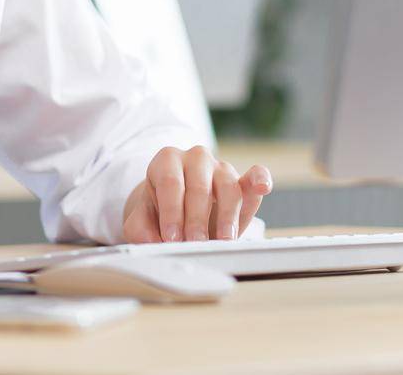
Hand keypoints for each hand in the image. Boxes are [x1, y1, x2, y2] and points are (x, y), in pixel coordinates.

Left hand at [122, 145, 272, 242]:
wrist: (178, 212)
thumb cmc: (160, 213)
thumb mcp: (142, 220)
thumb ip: (140, 229)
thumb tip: (150, 240)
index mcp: (166, 160)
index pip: (170, 184)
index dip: (171, 212)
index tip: (171, 238)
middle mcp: (195, 158)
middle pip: (199, 186)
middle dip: (196, 219)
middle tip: (194, 244)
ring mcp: (221, 167)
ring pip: (228, 187)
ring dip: (227, 216)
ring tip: (222, 241)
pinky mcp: (243, 181)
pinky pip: (255, 175)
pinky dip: (260, 180)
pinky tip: (262, 187)